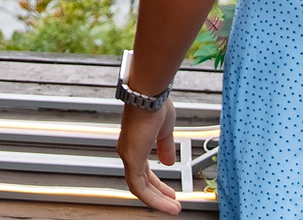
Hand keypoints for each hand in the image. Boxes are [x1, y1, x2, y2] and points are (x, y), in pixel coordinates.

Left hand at [117, 99, 181, 213]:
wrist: (150, 95)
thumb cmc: (156, 104)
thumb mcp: (165, 131)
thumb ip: (165, 148)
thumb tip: (168, 162)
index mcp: (136, 143)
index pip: (144, 171)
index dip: (157, 184)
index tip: (169, 192)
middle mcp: (128, 150)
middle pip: (142, 181)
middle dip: (158, 194)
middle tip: (172, 204)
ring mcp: (128, 155)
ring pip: (140, 188)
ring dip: (158, 200)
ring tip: (173, 209)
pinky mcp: (131, 159)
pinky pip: (139, 187)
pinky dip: (153, 198)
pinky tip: (166, 204)